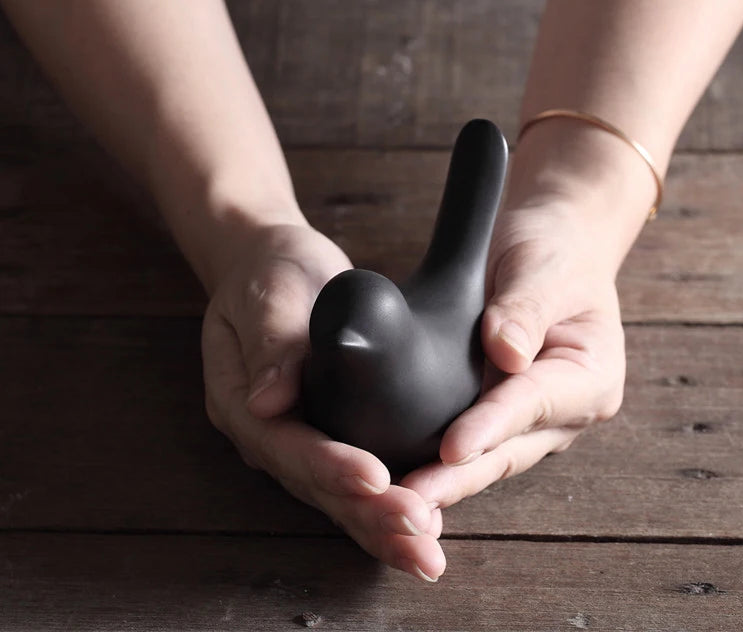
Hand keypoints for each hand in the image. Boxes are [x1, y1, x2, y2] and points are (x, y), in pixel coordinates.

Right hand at [201, 222, 445, 581]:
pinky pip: (350, 481)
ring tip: (427, 552)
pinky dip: (383, 507)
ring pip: (336, 496)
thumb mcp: (267, 291)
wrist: (272, 264)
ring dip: (381, 526)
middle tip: (419, 534)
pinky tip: (422, 526)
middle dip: (368, 514)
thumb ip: (270, 341)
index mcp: (240, 400)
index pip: (287, 444)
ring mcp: (294, 436)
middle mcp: (266, 431)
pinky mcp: (325, 431)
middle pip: (315, 485)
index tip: (376, 479)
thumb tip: (267, 399)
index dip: (330, 466)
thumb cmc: (270, 270)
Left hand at [401, 200, 625, 508]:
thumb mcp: (543, 268)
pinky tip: (409, 479)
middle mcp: (567, 408)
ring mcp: (534, 417)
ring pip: (489, 457)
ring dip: (448, 480)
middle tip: (414, 501)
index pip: (533, 403)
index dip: (490, 427)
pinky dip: (444, 461)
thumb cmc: (554, 250)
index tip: (454, 448)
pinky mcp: (503, 412)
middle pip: (509, 448)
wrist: (553, 241)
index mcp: (590, 374)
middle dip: (461, 476)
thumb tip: (506, 353)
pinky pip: (473, 442)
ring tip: (404, 504)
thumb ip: (526, 308)